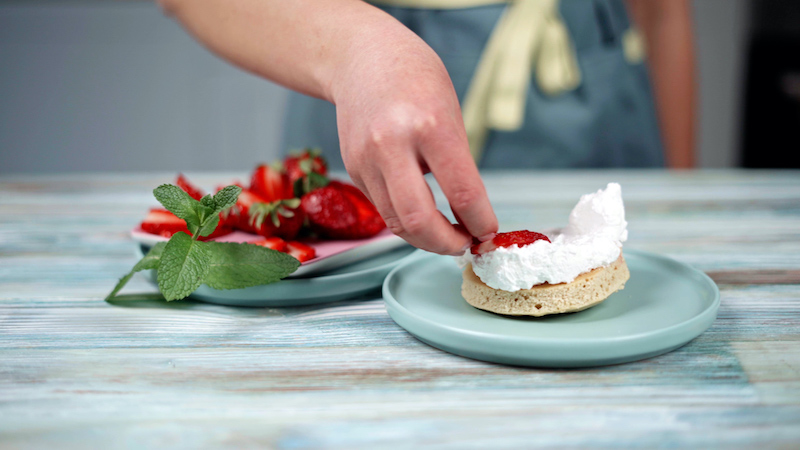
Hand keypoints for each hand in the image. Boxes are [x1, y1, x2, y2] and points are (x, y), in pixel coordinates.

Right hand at [331, 25, 497, 254]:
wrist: (361, 58)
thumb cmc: (414, 80)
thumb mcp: (450, 113)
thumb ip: (458, 163)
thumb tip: (470, 214)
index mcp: (430, 126)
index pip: (462, 192)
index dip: (480, 222)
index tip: (488, 231)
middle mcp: (392, 145)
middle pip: (419, 220)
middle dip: (447, 244)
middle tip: (464, 244)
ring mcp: (366, 160)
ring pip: (397, 223)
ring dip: (426, 239)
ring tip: (446, 235)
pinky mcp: (354, 169)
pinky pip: (384, 208)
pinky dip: (406, 219)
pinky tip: (421, 213)